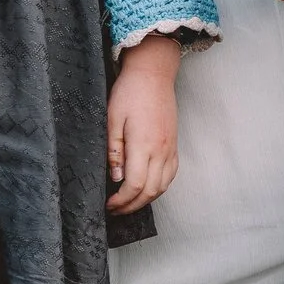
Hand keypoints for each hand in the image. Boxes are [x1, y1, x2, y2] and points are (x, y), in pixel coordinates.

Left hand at [106, 35, 180, 212]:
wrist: (153, 74)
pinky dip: (159, 187)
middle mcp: (161, 150)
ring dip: (146, 200)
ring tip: (129, 203)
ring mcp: (170, 148)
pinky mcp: (174, 145)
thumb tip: (116, 177)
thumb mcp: (112, 118)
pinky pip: (171, 174)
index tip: (109, 204)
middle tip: (115, 209)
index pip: (134, 185)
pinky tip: (147, 188)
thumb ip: (114, 150)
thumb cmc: (130, 92)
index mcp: (144, 145)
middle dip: (132, 206)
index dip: (121, 200)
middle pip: (150, 191)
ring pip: (163, 186)